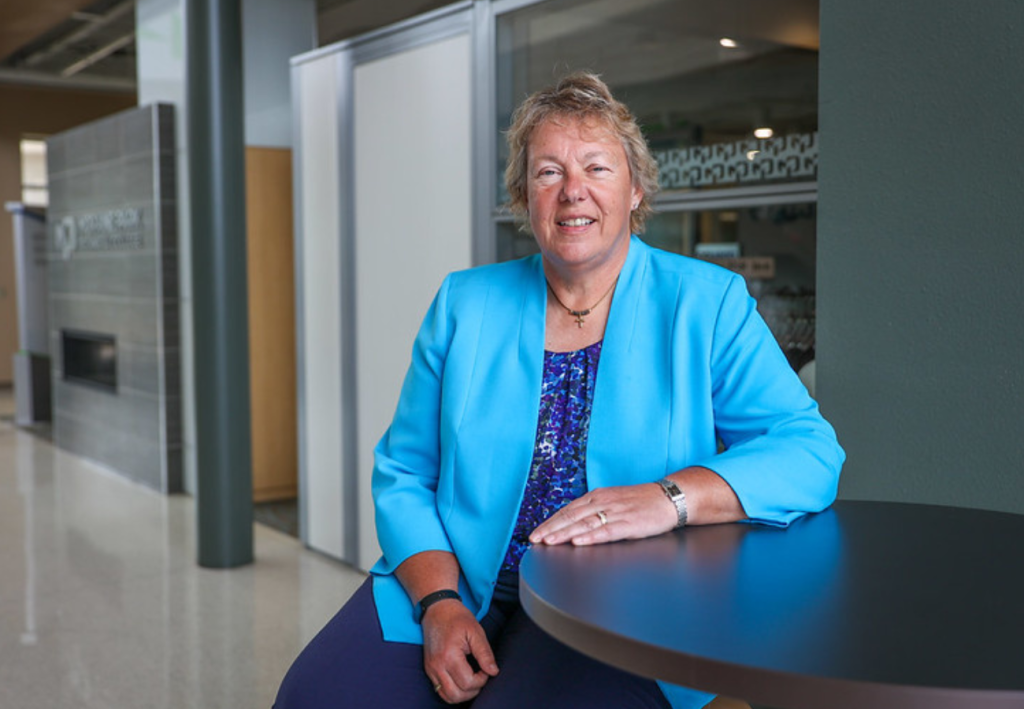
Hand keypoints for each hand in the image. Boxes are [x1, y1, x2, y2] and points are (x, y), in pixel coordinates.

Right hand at [422, 599, 498, 703]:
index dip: (482, 679)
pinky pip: (440, 690)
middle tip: (481, 676)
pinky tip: (462, 680)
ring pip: (447, 696)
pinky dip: (453, 691)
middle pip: (457, 695)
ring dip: (463, 694)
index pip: (468, 683)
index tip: (486, 668)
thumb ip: (485, 653)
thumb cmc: (457, 617)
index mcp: (449, 656)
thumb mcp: (475, 631)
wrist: (437, 609)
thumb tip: (493, 672)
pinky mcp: (429, 670)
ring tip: (472, 680)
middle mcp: (437, 666)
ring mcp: (431, 669)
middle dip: (473, 690)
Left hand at [529, 483, 676, 546]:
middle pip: (571, 516)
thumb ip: (594, 510)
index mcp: (598, 496)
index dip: (550, 522)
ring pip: (585, 523)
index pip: (568, 509)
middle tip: (534, 539)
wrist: (670, 498)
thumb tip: (572, 524)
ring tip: (549, 541)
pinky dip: (590, 536)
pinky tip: (578, 541)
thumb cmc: (642, 502)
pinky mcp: (629, 524)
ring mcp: (616, 512)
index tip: (535, 532)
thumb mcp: (613, 501)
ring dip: (564, 533)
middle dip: (551, 529)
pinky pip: (607, 531)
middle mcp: (603, 502)